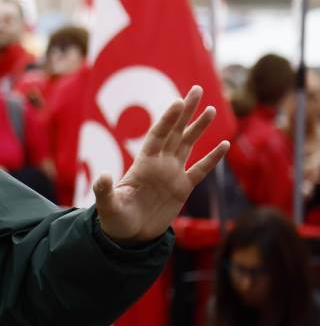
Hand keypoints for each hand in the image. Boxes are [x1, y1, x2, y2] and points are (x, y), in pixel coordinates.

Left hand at [95, 85, 229, 244]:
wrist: (128, 236)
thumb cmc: (114, 219)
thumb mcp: (107, 205)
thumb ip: (104, 191)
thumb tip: (102, 176)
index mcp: (143, 164)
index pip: (158, 135)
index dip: (168, 119)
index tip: (179, 101)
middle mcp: (159, 164)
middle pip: (175, 132)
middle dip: (186, 111)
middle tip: (197, 90)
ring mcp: (171, 174)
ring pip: (188, 145)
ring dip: (199, 128)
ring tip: (211, 109)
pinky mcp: (182, 189)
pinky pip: (200, 170)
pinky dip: (212, 158)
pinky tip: (224, 144)